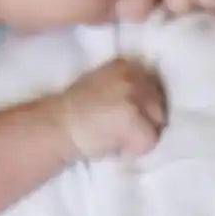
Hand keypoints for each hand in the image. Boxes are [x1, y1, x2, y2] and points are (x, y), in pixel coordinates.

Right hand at [52, 59, 166, 159]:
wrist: (54, 126)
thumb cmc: (74, 112)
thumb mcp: (101, 85)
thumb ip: (125, 87)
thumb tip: (147, 103)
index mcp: (126, 65)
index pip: (154, 88)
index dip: (142, 108)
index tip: (122, 117)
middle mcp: (133, 75)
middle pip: (160, 105)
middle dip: (145, 121)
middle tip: (116, 129)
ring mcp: (134, 95)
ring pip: (157, 124)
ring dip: (140, 135)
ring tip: (114, 136)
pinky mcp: (133, 118)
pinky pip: (149, 142)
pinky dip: (134, 150)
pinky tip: (112, 146)